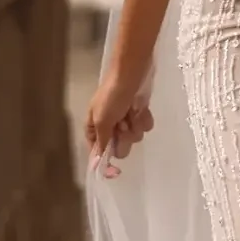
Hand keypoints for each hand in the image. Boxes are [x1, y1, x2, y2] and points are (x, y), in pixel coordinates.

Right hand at [85, 59, 153, 178]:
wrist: (131, 73)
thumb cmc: (112, 96)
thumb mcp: (102, 120)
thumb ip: (101, 142)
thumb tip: (96, 163)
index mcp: (94, 125)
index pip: (97, 148)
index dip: (105, 156)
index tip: (114, 167)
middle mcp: (109, 124)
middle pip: (118, 145)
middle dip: (123, 137)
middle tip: (123, 126)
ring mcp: (126, 118)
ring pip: (134, 137)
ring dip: (135, 126)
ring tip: (132, 112)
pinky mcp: (140, 112)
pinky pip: (145, 126)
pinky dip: (145, 118)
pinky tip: (142, 108)